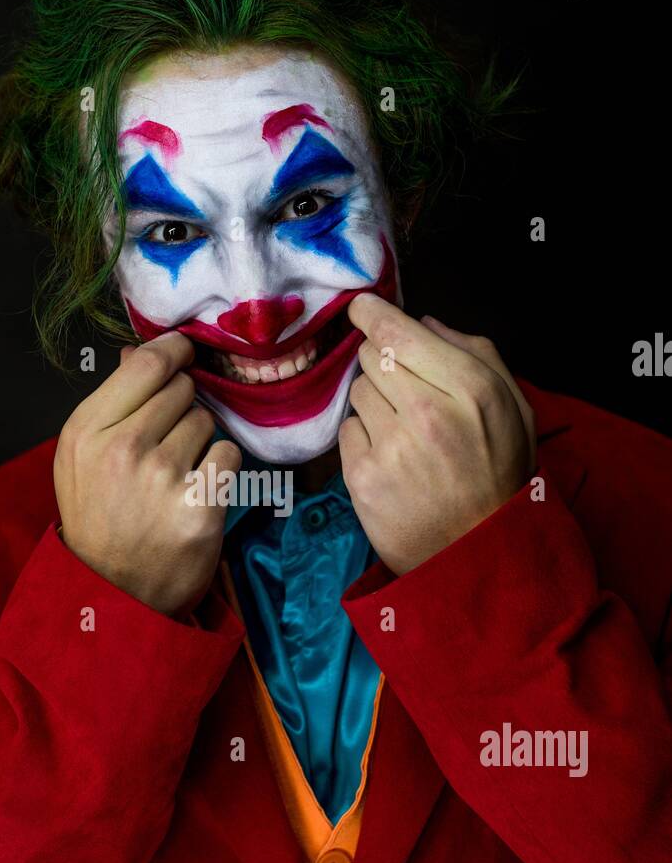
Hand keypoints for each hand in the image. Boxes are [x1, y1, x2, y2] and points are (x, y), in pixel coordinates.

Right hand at [54, 332, 240, 617]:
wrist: (114, 592)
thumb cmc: (100, 517)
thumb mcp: (81, 457)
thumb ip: (112, 403)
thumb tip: (143, 351)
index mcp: (86, 430)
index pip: (147, 365)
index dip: (174, 352)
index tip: (185, 353)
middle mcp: (122, 448)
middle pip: (182, 390)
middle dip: (182, 408)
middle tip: (166, 445)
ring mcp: (162, 478)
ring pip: (206, 422)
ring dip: (200, 443)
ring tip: (176, 476)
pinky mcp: (199, 507)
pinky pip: (229, 456)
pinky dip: (220, 471)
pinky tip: (198, 492)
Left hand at [338, 295, 535, 575]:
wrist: (480, 553)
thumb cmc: (500, 475)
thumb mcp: (514, 408)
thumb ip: (475, 355)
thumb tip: (424, 325)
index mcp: (470, 388)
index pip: (398, 332)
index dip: (373, 314)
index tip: (361, 309)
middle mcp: (428, 412)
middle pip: (373, 357)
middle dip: (383, 366)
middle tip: (406, 394)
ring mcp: (391, 446)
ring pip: (358, 393)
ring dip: (376, 405)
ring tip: (406, 435)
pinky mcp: (362, 477)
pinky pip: (347, 431)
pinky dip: (364, 440)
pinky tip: (392, 461)